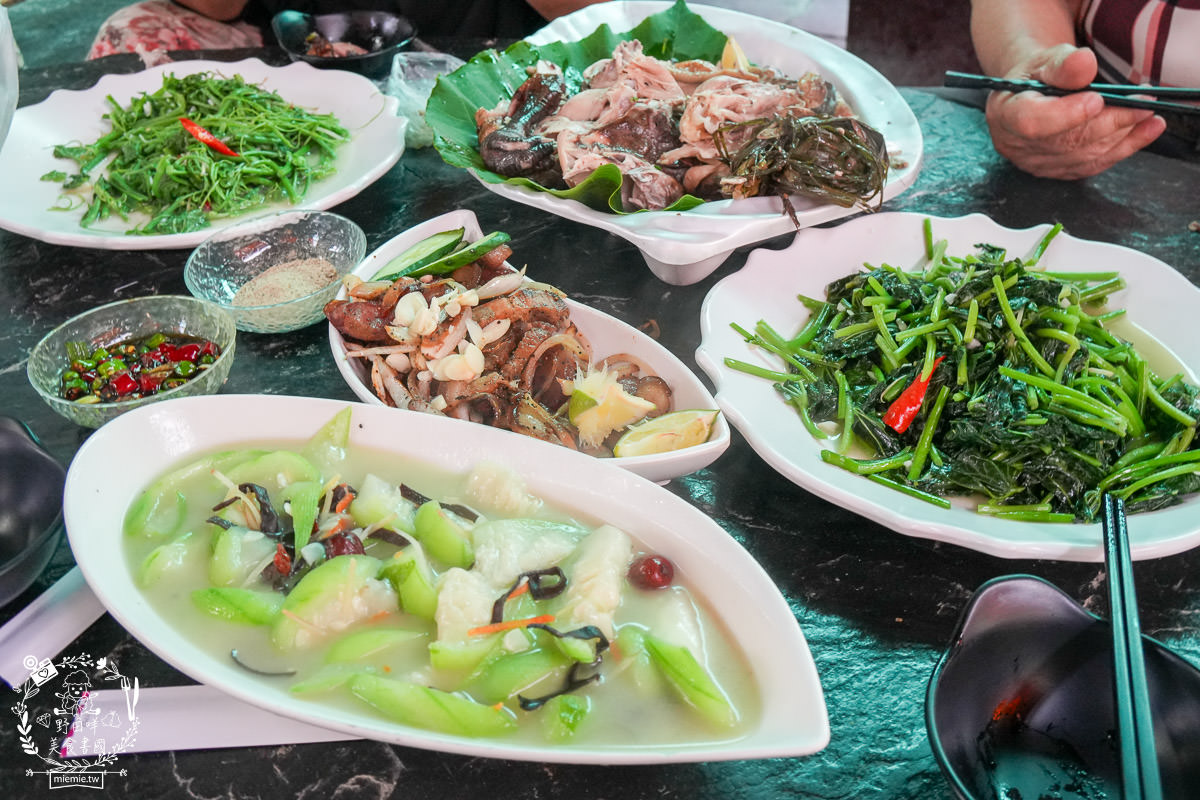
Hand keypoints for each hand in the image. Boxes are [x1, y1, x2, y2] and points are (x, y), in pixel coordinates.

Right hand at [983, 45, 1166, 178]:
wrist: (1033, 95)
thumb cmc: (1038, 75)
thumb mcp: (1045, 60)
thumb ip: (1064, 63)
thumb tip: (1084, 63)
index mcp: (1006, 114)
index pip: (1032, 122)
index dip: (1066, 115)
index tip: (1097, 99)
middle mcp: (1017, 145)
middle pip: (1067, 142)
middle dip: (1110, 122)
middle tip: (1142, 104)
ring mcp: (1037, 163)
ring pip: (1085, 156)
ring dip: (1122, 135)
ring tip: (1149, 114)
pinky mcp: (1058, 171)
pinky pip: (1094, 165)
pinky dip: (1124, 148)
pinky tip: (1145, 131)